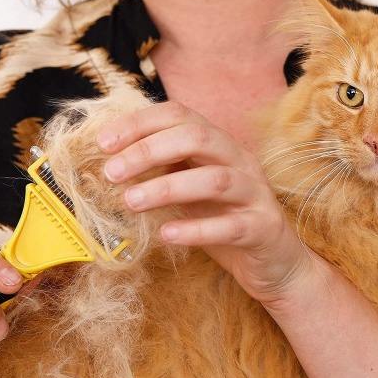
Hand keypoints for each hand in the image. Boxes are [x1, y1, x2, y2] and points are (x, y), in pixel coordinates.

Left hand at [97, 101, 313, 304]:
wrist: (275, 262)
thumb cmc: (225, 223)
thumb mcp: (192, 192)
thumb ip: (165, 173)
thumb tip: (114, 165)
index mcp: (220, 146)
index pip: (180, 116)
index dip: (139, 124)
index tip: (103, 144)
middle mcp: (240, 162)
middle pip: (197, 138)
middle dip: (149, 150)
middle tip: (112, 173)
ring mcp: (255, 194)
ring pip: (214, 180)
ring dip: (167, 188)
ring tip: (130, 202)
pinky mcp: (262, 228)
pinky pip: (229, 227)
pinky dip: (195, 230)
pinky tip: (166, 235)